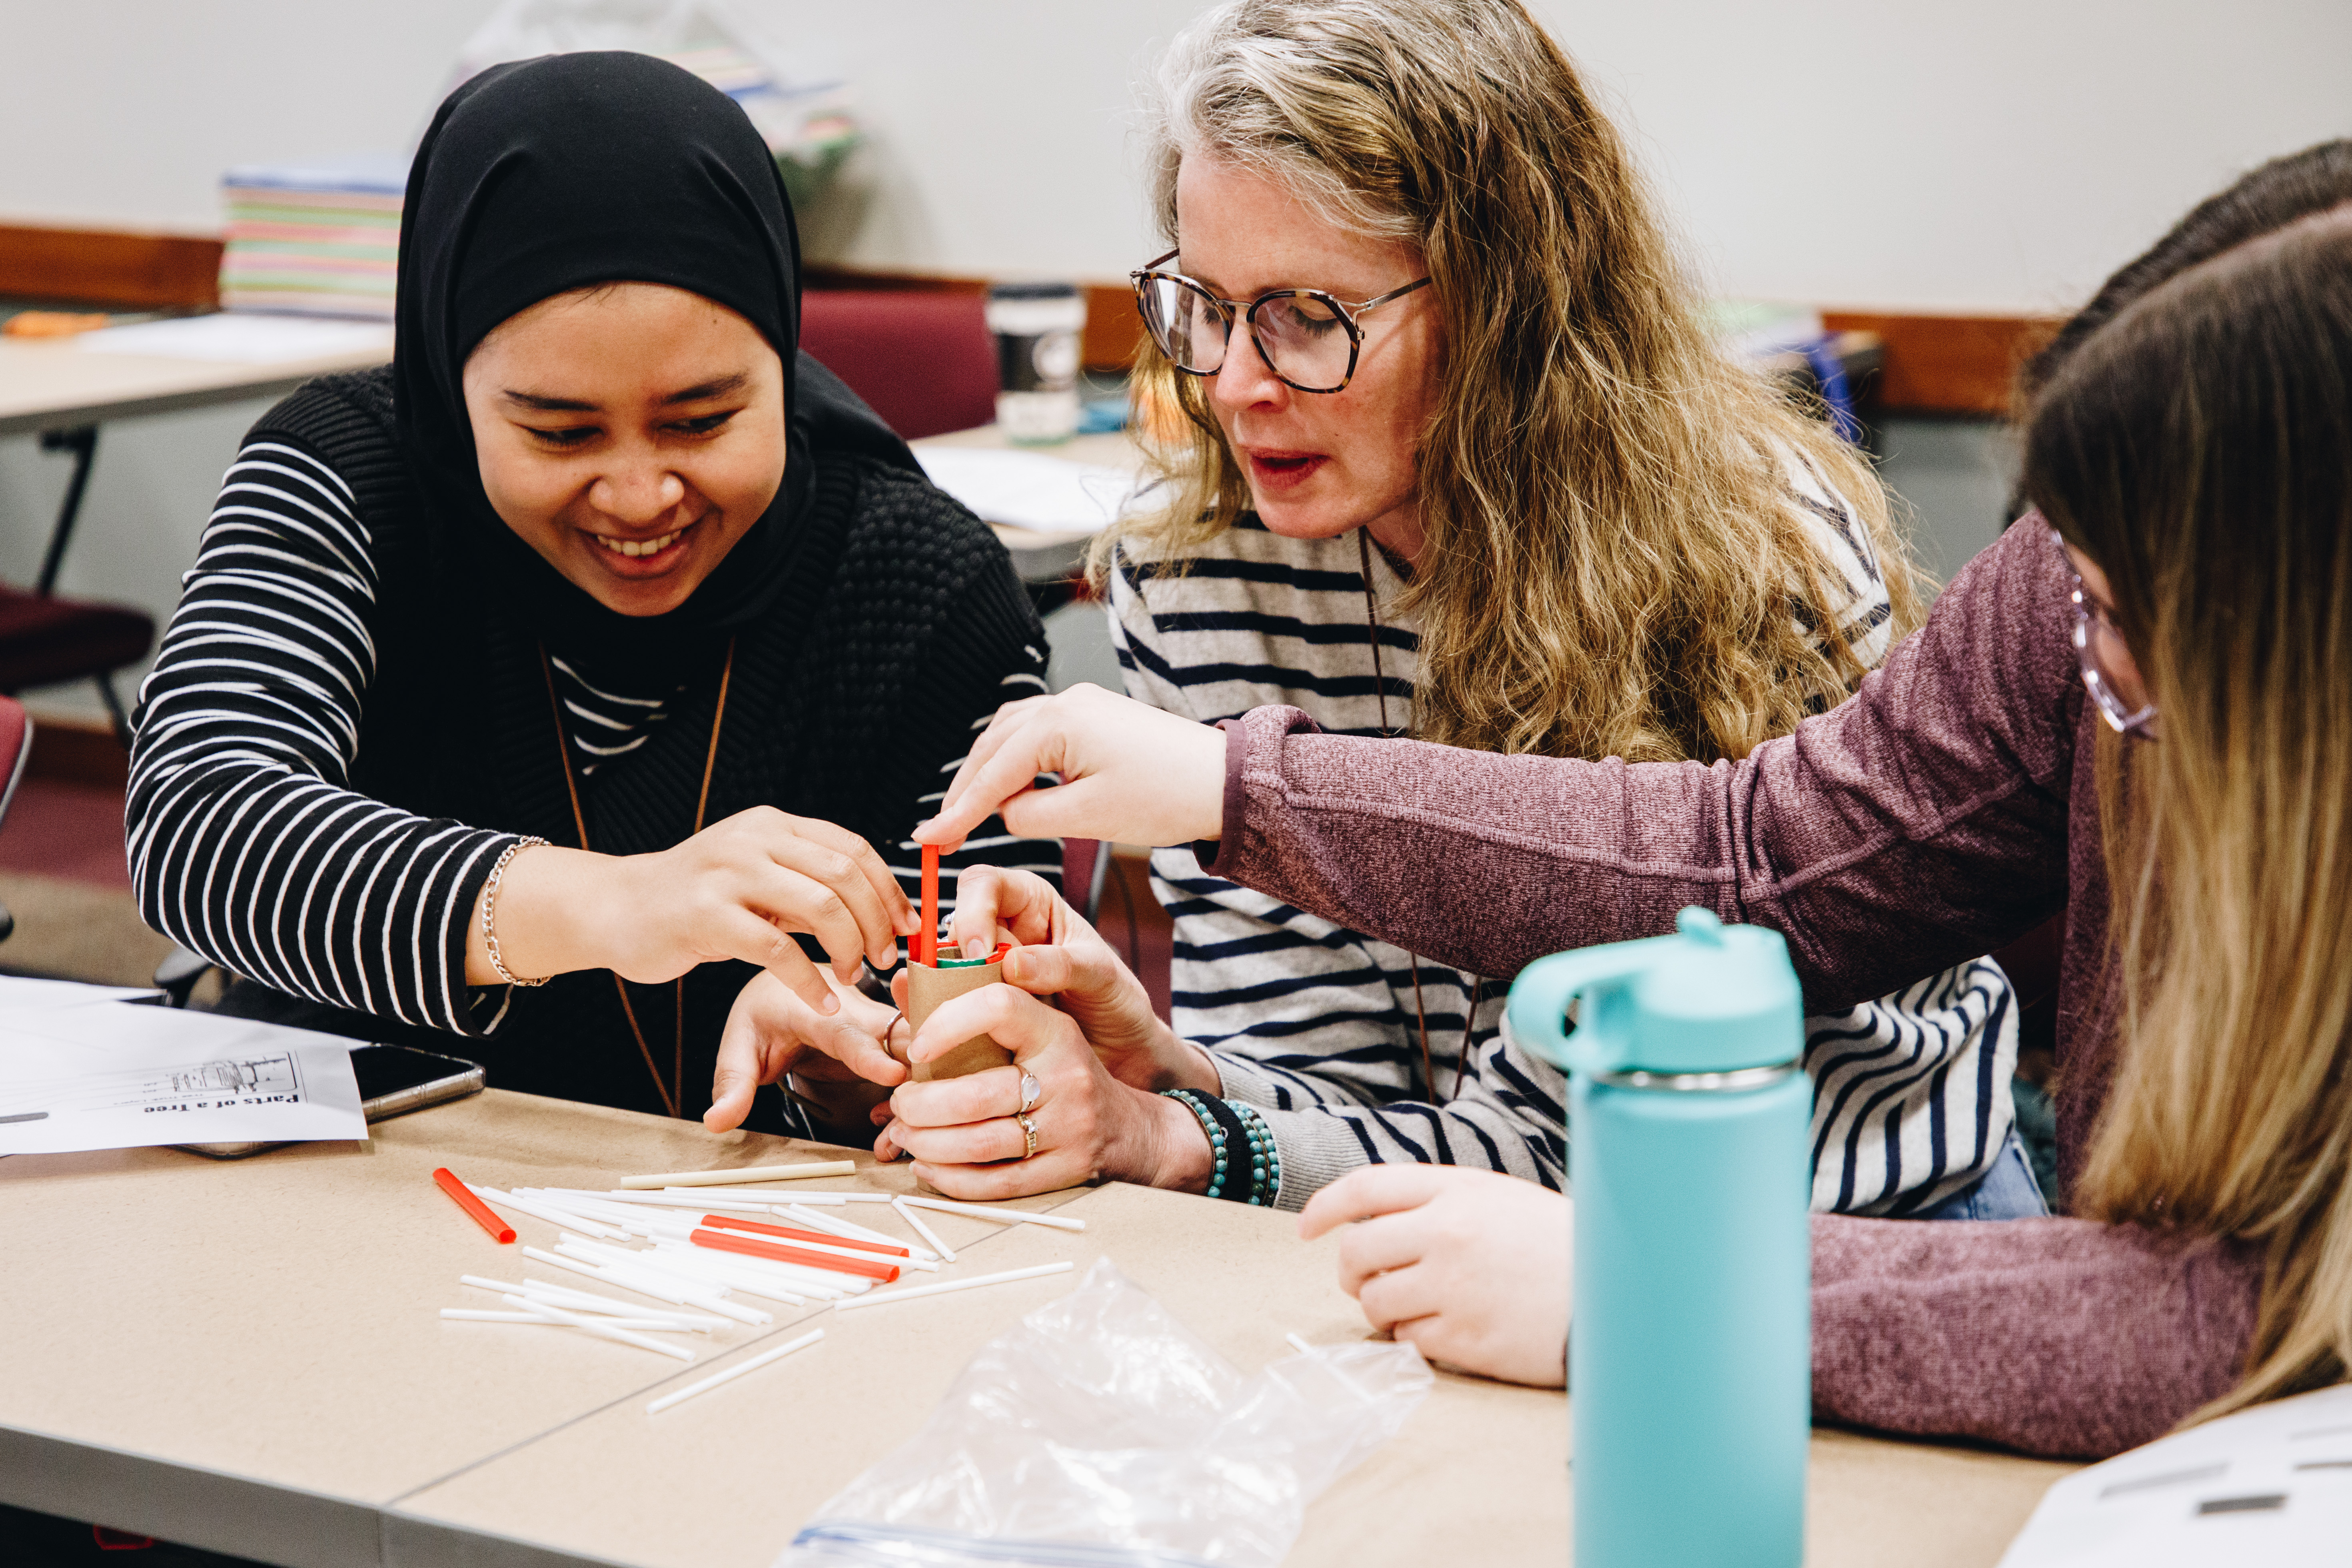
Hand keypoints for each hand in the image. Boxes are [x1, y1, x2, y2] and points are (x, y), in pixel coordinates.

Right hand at [467, 806, 914, 1012]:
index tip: (909, 927)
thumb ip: (809, 886)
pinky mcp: (706, 915)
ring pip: (821, 905)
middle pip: (844, 875)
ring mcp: (728, 874)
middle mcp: (754, 839)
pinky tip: (821, 1001)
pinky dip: (810, 980)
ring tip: (854, 977)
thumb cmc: (696, 901)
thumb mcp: (758, 878)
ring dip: (850, 948)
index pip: (852, 848)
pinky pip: (777, 949)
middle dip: (877, 922)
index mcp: (773, 825)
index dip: (889, 890)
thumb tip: (880, 911)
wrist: (616, 906)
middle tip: (885, 958)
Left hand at [703, 968, 906, 1133]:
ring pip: (918, 1052)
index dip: (871, 1055)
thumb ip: (733, 1083)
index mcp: (816, 1009)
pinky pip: (918, 1062)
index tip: (892, 1076)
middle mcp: (858, 1012)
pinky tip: (893, 1123)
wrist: (791, 984)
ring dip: (917, 1093)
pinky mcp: (894, 1038)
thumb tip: (717, 1121)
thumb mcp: (740, 1045)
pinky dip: (915, 1092)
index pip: (847, 1031)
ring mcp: (881, 1023)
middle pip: (900, 1039)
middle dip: (912, 1081)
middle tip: (906, 1124)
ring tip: (895, 1137)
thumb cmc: (766, 1012)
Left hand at [873, 980, 1214, 1198]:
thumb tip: (900, 984)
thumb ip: (972, 1009)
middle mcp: (1067, 1076)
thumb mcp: (1036, 1031)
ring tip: (904, 1133)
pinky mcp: (1064, 1171)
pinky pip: (996, 1183)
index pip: (1000, 1007)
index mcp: (1055, 1030)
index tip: (917, 1045)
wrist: (1128, 1128)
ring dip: (927, 1142)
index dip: (948, 1022)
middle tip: (900, 1102)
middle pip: (977, 1094)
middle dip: (920, 1104)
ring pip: (981, 1143)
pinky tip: (926, 1165)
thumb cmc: (1061, 1071)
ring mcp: (1069, 1128)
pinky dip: (951, 1179)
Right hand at [914, 684, 1224, 851]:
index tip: (928, 840)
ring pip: (1012, 736)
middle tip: (942, 832)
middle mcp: (1064, 702)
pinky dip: (1017, 761)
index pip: (992, 772)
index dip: (957, 811)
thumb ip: (1029, 815)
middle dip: (965, 790)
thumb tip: (1003, 812)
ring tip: (970, 813)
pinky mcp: (1095, 716)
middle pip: (993, 746)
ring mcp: (1081, 704)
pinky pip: (1039, 733)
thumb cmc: (1165, 797)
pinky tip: (1013, 787)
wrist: (1224, 782)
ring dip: (989, 772)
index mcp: (1058, 722)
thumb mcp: (1085, 818)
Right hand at [945, 865, 1216, 1092]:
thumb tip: (1011, 963)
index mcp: (1032, 901)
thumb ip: (1059, 964)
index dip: (973, 910)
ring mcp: (986, 968)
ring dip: (949, 989)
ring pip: (945, 965)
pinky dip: (949, 1013)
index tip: (980, 952)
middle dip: (955, 956)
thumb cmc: (1115, 998)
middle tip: (970, 992)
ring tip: (967, 1016)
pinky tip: (959, 1030)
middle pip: (954, 925)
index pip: (984, 884)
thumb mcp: (1099, 975)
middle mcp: (1002, 928)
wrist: (1119, 1048)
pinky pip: (950, 1000)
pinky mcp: (977, 1003)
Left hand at [1299, 1166, 1569, 1387]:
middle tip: (1368, 1281)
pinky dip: (1416, 1339)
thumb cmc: (1558, 1244)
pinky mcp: (1465, 1338)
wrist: (1620, 1296)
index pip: (1366, 1186)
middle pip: (1357, 1251)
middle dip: (1352, 1271)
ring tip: (1416, 1306)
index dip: (1325, 1206)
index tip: (1306, 1228)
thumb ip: (1439, 1201)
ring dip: (1382, 1308)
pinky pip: (1408, 1341)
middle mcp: (1447, 1233)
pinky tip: (1447, 1329)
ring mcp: (1454, 1287)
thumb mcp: (1500, 1198)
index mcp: (1457, 1190)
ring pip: (1375, 1302)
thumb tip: (1374, 1220)